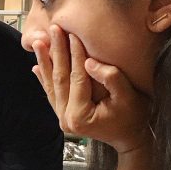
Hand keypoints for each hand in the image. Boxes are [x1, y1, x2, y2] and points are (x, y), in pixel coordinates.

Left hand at [32, 25, 149, 155]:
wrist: (130, 139)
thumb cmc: (134, 118)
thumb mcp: (128, 97)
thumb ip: (110, 78)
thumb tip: (88, 62)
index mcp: (79, 116)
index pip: (76, 79)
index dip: (75, 55)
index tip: (73, 34)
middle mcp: (66, 119)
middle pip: (60, 79)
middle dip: (57, 52)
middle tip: (53, 29)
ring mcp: (62, 118)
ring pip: (51, 85)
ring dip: (45, 62)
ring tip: (38, 42)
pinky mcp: (64, 115)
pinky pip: (51, 94)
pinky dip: (44, 79)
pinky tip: (36, 66)